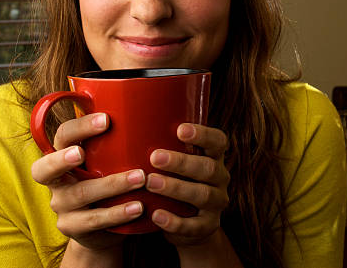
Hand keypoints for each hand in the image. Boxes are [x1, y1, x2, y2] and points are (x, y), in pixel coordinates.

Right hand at [30, 113, 145, 251]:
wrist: (104, 227)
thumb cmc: (110, 180)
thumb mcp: (110, 159)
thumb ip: (120, 140)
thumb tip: (155, 108)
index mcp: (64, 154)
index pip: (63, 136)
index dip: (79, 127)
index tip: (106, 119)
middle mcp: (56, 180)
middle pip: (45, 168)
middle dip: (63, 159)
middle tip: (82, 152)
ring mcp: (61, 205)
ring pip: (79, 194)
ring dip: (111, 185)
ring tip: (140, 178)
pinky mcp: (71, 226)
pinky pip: (93, 220)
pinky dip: (117, 213)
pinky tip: (138, 207)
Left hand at [146, 123, 229, 247]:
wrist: (191, 224)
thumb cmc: (176, 180)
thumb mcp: (178, 162)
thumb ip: (164, 144)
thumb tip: (125, 120)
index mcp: (215, 157)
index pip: (218, 141)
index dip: (203, 134)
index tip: (180, 129)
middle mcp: (220, 178)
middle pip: (208, 168)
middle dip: (182, 162)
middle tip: (155, 157)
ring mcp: (217, 203)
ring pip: (202, 195)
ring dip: (176, 188)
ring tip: (150, 183)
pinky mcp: (208, 226)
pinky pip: (194, 225)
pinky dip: (175, 221)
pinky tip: (156, 215)